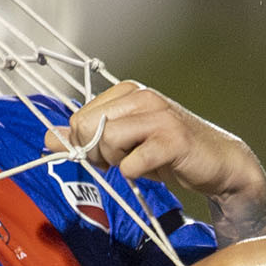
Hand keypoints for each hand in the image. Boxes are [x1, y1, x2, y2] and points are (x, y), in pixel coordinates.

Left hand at [43, 80, 265, 205]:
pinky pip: (131, 164)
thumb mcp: (122, 144)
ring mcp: (158, 116)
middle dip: (97, 154)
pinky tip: (155, 169)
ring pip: (107, 142)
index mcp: (128, 92)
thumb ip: (85, 139)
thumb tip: (47, 138)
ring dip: (117, 163)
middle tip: (122, 161)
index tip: (107, 155)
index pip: (79, 117)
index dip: (85, 144)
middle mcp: (142, 96)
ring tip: (140, 163)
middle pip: (88, 128)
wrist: (217, 164)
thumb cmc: (167, 154)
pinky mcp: (172, 140)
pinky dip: (136, 174)